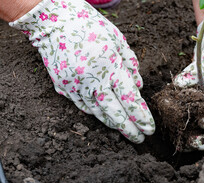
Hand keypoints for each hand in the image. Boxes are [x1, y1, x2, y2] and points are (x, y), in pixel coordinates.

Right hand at [9, 0, 154, 142]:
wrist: (53, 21)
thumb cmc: (90, 26)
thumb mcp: (118, 40)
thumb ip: (130, 65)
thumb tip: (138, 88)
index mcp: (109, 66)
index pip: (129, 99)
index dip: (141, 116)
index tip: (149, 129)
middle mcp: (92, 79)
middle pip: (114, 112)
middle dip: (129, 129)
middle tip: (140, 139)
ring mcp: (75, 85)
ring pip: (98, 112)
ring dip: (113, 124)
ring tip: (125, 131)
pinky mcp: (63, 87)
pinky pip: (83, 106)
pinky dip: (96, 113)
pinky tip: (105, 118)